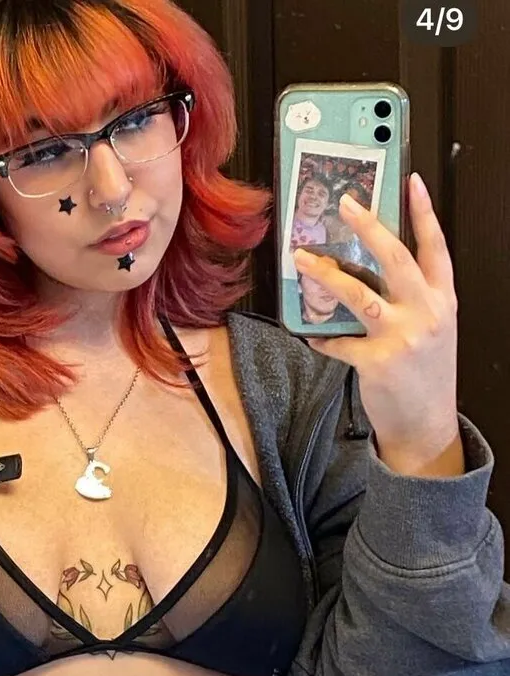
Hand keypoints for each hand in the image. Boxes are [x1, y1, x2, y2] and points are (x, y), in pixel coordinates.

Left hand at [293, 173, 461, 475]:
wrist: (426, 424)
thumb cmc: (425, 375)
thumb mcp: (432, 330)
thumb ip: (412, 301)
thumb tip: (367, 274)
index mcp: (441, 301)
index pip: (435, 248)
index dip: (424, 213)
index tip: (411, 182)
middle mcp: (426, 313)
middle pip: (396, 259)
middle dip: (369, 227)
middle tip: (346, 203)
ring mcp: (402, 337)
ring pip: (358, 294)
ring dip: (326, 274)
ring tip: (302, 259)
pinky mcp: (376, 362)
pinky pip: (337, 343)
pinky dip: (321, 338)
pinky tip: (310, 335)